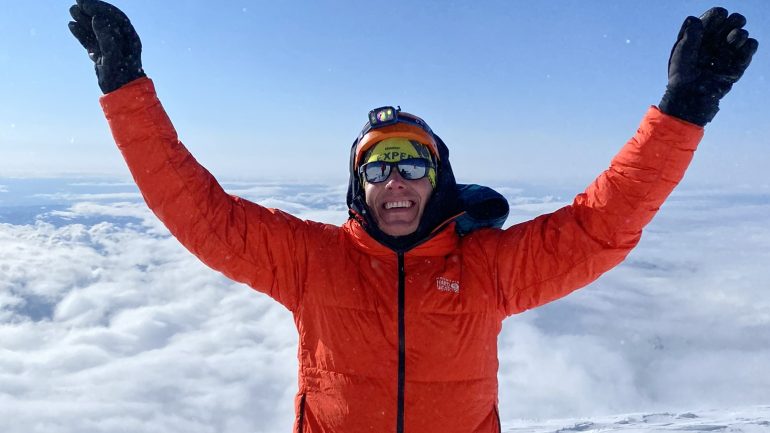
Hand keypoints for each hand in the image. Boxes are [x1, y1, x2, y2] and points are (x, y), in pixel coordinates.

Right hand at [68, 0, 145, 93]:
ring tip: (72, 10)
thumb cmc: (121, 77)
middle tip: (77, 2)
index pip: (115, 17)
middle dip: (92, 10)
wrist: (121, 95)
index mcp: (129, 38)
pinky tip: (72, 25)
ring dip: (85, 19)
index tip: (86, 2)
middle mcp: (121, 41)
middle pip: (105, 20)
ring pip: (96, 30)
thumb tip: (97, 18)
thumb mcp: (113, 56)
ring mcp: (111, 48)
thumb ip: (106, 37)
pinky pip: (91, 40)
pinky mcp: (102, 55)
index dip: (100, 8)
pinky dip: (82, 33)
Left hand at [659, 7, 757, 125]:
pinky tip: (739, 52)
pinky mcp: (738, 64)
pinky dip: (749, 46)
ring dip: (739, 35)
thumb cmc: (682, 75)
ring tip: (731, 43)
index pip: (716, 16)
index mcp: (701, 36)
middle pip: (733, 20)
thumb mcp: (681, 52)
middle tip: (728, 30)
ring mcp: (727, 53)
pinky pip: (752, 46)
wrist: (692, 97)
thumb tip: (696, 19)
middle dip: (734, 21)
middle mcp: (715, 42)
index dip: (717, 15)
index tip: (714, 22)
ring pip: (742, 32)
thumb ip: (690, 34)